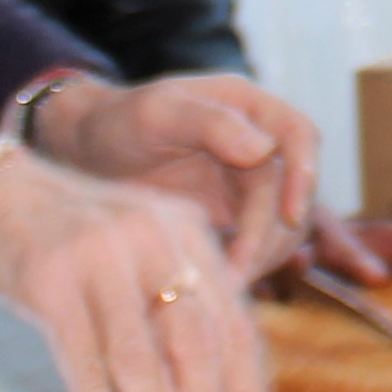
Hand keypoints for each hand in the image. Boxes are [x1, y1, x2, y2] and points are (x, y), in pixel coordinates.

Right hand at [0, 159, 273, 391]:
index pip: (237, 323)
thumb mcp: (143, 254)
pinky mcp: (48, 281)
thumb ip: (179, 310)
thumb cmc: (76, 241)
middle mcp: (152, 239)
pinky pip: (84, 366)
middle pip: (198, 343)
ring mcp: (99, 257)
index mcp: (188, 233)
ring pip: (141, 362)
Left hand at [43, 73, 320, 276]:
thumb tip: (264, 148)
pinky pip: (259, 242)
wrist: (87, 152)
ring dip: (263, 256)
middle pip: (292, 191)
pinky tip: (219, 284)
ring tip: (224, 286)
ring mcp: (248, 179)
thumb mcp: (156, 114)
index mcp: (246, 106)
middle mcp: (257, 141)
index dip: (304, 174)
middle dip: (270, 235)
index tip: (290, 215)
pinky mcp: (234, 213)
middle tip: (236, 273)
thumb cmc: (118, 121)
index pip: (298, 134)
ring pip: (282, 223)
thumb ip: (210, 123)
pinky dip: (248, 264)